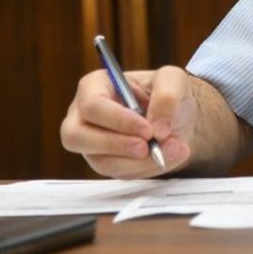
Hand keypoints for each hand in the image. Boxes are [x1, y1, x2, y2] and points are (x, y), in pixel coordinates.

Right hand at [60, 65, 196, 178]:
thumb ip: (168, 96)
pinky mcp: (104, 162)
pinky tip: (168, 156)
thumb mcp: (174, 80)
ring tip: (172, 149)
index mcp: (94, 86)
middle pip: (76, 137)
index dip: (118, 121)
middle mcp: (83, 115)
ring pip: (101, 161)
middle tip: (147, 147)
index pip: (92, 105)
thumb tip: (157, 129)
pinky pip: (118, 173)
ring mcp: (90, 142)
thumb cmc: (166, 93)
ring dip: (139, 161)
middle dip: (115, 145)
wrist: (176, 117)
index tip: (148, 130)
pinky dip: (146, 168)